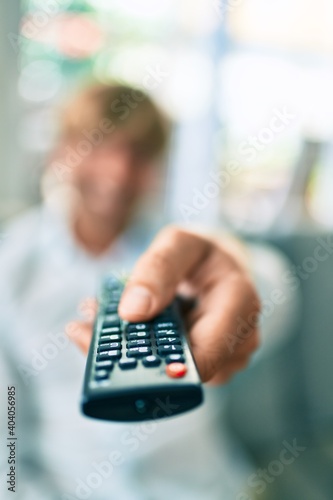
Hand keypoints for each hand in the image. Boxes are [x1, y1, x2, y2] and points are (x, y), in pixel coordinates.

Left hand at [67, 226, 260, 383]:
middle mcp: (238, 340)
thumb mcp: (179, 243)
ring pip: (170, 372)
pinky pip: (168, 367)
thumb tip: (133, 311)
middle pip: (181, 369)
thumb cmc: (201, 254)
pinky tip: (113, 331)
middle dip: (131, 356)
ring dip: (128, 354)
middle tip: (84, 333)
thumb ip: (157, 269)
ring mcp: (224, 358)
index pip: (206, 352)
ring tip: (92, 326)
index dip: (163, 365)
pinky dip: (138, 351)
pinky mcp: (205, 365)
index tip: (116, 357)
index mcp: (240, 304)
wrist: (218, 268)